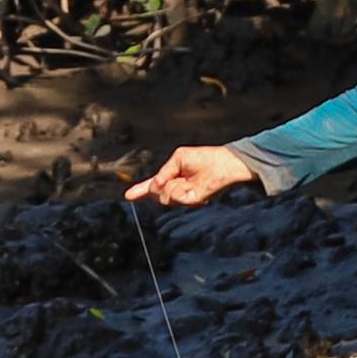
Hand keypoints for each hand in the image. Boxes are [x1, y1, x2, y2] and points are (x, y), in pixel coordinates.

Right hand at [125, 142, 260, 208]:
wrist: (228, 164)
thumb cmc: (206, 158)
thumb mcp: (180, 159)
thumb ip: (165, 175)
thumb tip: (154, 188)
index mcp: (174, 173)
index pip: (154, 183)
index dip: (140, 190)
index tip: (128, 196)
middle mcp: (178, 185)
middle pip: (159, 192)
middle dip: (164, 187)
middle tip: (180, 179)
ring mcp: (186, 193)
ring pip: (168, 197)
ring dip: (175, 189)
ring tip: (192, 180)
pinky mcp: (193, 200)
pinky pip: (178, 198)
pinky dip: (183, 193)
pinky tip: (196, 187)